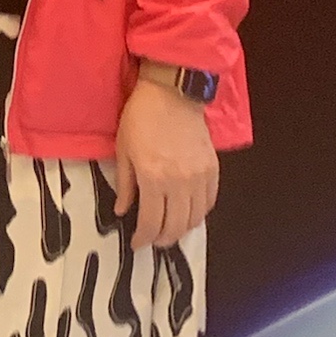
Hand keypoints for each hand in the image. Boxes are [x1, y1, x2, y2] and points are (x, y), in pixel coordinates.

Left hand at [113, 74, 218, 251]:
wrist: (171, 93)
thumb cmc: (141, 118)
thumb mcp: (123, 150)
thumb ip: (125, 184)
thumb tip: (123, 211)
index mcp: (153, 178)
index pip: (151, 222)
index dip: (143, 238)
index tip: (137, 244)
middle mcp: (179, 182)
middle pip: (175, 226)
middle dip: (163, 240)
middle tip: (154, 242)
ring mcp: (199, 176)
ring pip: (195, 217)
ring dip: (182, 229)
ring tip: (171, 230)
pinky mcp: (212, 168)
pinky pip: (210, 201)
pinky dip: (200, 213)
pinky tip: (189, 213)